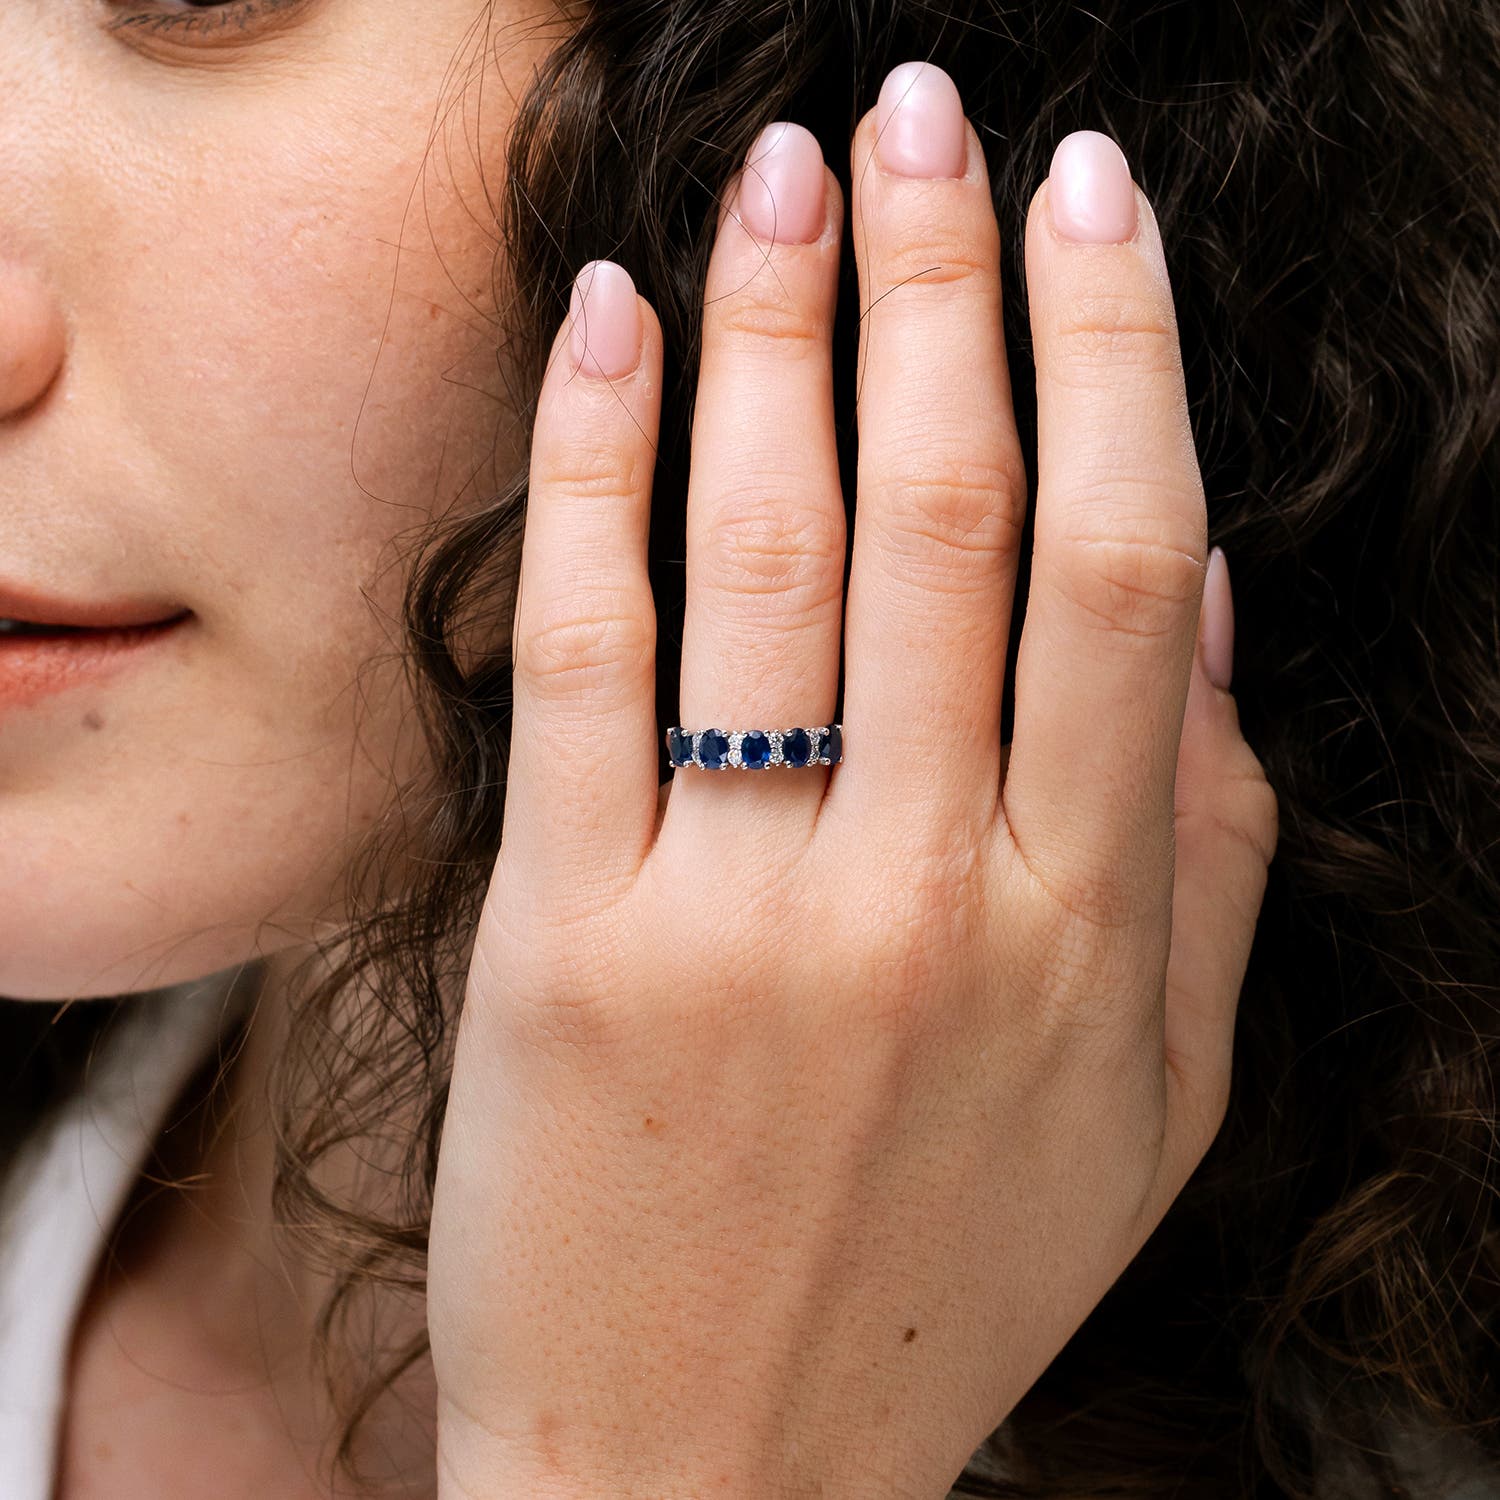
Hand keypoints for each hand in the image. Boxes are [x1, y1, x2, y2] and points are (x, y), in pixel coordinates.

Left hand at [428, 62, 1277, 1499]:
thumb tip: (1196, 597)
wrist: (708, 1475)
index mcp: (1091, 929)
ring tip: (781, 171)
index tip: (1088, 199)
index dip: (1110, 349)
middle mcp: (932, 899)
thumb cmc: (931, 1278)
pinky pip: (587, 653)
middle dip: (943, 278)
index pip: (1123, 563)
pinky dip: (596, 467)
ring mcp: (740, 915)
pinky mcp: (568, 939)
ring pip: (776, 553)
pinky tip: (607, 326)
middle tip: (924, 115)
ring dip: (778, 328)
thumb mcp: (1148, 1106)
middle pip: (956, 514)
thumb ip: (1203, 851)